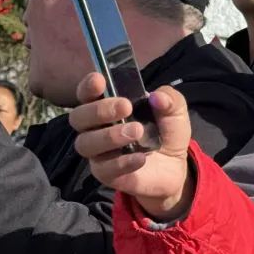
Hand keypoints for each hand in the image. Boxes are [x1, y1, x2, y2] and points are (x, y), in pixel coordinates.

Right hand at [70, 73, 194, 220]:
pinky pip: (104, 169)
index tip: (100, 80)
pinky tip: (141, 157)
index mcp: (108, 106)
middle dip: (99, 110)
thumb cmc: (166, 131)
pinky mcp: (105, 173)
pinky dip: (122, 161)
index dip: (88, 86)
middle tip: (126, 107)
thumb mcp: (175, 111)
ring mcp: (98, 152)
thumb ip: (169, 99)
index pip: (87, 94)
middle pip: (79, 117)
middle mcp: (96, 128)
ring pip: (85, 143)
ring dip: (109, 136)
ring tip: (137, 131)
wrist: (175, 165)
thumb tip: (157, 97)